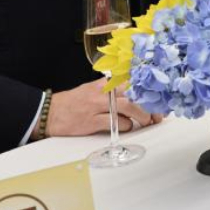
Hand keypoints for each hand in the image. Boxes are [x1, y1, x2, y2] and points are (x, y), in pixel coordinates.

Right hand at [44, 79, 162, 137]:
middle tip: (157, 115)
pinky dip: (125, 126)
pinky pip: (115, 123)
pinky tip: (127, 127)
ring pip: (129, 107)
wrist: (50, 112)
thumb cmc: (74, 102)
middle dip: (150, 105)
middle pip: (135, 95)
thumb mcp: (95, 89)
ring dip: (142, 116)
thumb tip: (136, 97)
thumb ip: (114, 91)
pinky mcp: (92, 120)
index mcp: (105, 83)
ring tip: (146, 122)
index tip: (159, 99)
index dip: (149, 92)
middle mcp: (104, 91)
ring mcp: (98, 105)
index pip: (133, 83)